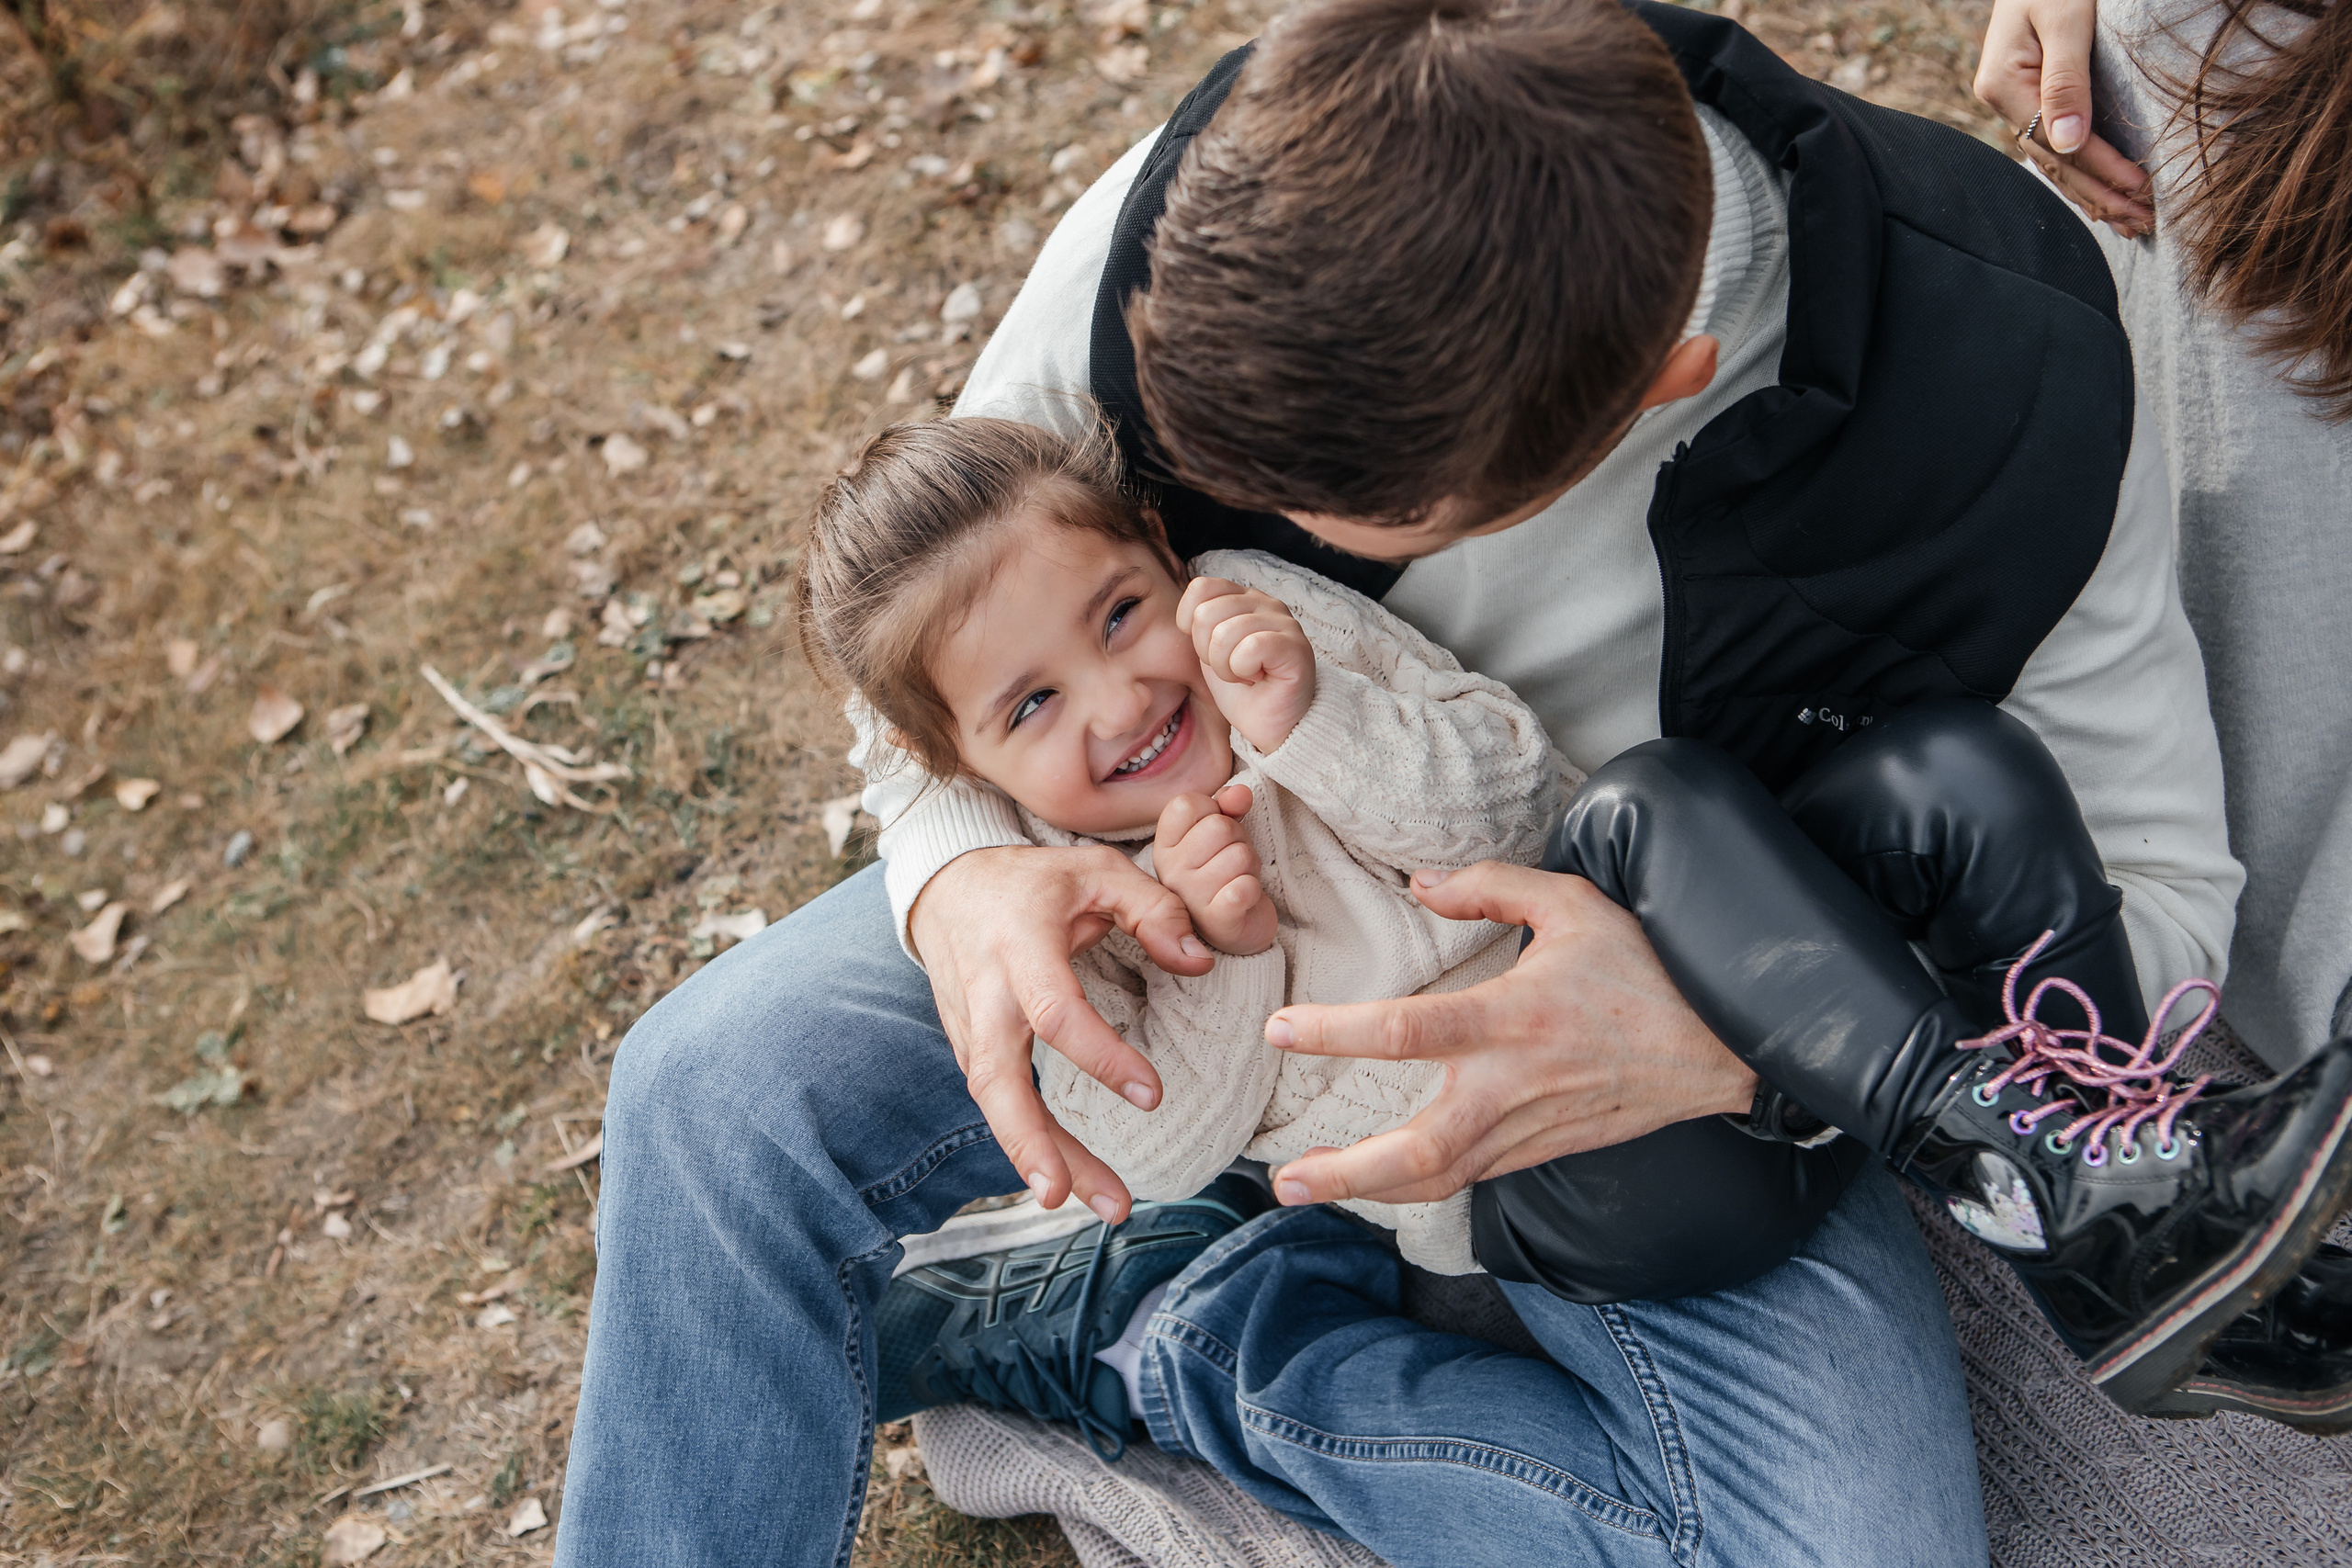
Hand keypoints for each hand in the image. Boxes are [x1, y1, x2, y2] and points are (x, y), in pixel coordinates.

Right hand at [908, 844, 1214, 1221]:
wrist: (946, 888)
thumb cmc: (1033, 882)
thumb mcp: (1097, 872)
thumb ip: (1154, 908)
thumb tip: (1200, 961)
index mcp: (1021, 946)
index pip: (1055, 1013)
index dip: (1101, 1057)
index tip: (1153, 1096)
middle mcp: (986, 995)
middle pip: (996, 1081)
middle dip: (1029, 1141)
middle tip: (1065, 1196)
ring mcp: (970, 1027)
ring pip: (996, 1105)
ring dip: (1039, 1160)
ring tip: (1102, 1203)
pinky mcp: (968, 1049)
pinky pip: (998, 1103)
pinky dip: (1030, 1144)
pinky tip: (1073, 1178)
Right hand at [1154, 784, 1277, 955]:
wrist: (1239, 926)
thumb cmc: (1224, 871)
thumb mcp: (1222, 831)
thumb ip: (1228, 805)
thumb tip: (1240, 793)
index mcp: (1164, 846)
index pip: (1187, 804)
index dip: (1213, 810)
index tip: (1214, 835)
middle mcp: (1170, 872)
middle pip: (1219, 827)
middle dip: (1238, 840)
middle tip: (1232, 861)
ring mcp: (1191, 899)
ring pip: (1239, 855)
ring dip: (1249, 866)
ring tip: (1237, 879)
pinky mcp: (1217, 921)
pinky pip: (1244, 888)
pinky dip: (1252, 889)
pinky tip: (1244, 898)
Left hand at [1178, 576, 1316, 752]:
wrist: (1271, 727)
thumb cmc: (1242, 691)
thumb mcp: (1209, 652)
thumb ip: (1199, 624)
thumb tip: (1187, 613)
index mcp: (1243, 598)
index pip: (1201, 588)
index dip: (1191, 625)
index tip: (1209, 651)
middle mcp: (1265, 602)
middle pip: (1206, 613)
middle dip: (1207, 653)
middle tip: (1231, 668)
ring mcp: (1283, 622)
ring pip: (1224, 633)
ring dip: (1226, 667)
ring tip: (1245, 675)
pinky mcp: (1295, 646)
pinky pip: (1249, 648)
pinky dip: (1243, 671)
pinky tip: (1258, 678)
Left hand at [1258, 862, 1757, 1205]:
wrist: (1727, 1047)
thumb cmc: (1649, 969)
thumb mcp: (1574, 904)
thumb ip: (1491, 885)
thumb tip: (1420, 884)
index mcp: (1514, 1019)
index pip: (1406, 1031)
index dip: (1335, 1032)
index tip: (1280, 1029)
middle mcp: (1514, 1086)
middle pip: (1418, 1150)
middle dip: (1348, 1173)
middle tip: (1287, 1177)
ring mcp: (1530, 1129)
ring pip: (1440, 1178)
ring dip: (1371, 1191)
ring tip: (1311, 1185)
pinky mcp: (1544, 1151)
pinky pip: (1471, 1177)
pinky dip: (1419, 1184)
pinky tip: (1380, 1179)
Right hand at [1973, 0, 2154, 237]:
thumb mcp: (2066, 17)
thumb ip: (2066, 79)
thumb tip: (2068, 144)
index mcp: (2003, 84)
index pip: (2058, 144)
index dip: (2101, 169)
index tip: (2143, 189)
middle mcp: (2002, 99)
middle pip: (2053, 163)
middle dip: (2100, 195)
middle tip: (2144, 222)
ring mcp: (2012, 99)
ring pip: (2052, 161)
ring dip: (2091, 193)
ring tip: (2130, 220)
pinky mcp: (2028, 93)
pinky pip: (2054, 145)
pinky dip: (2079, 172)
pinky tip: (2099, 193)